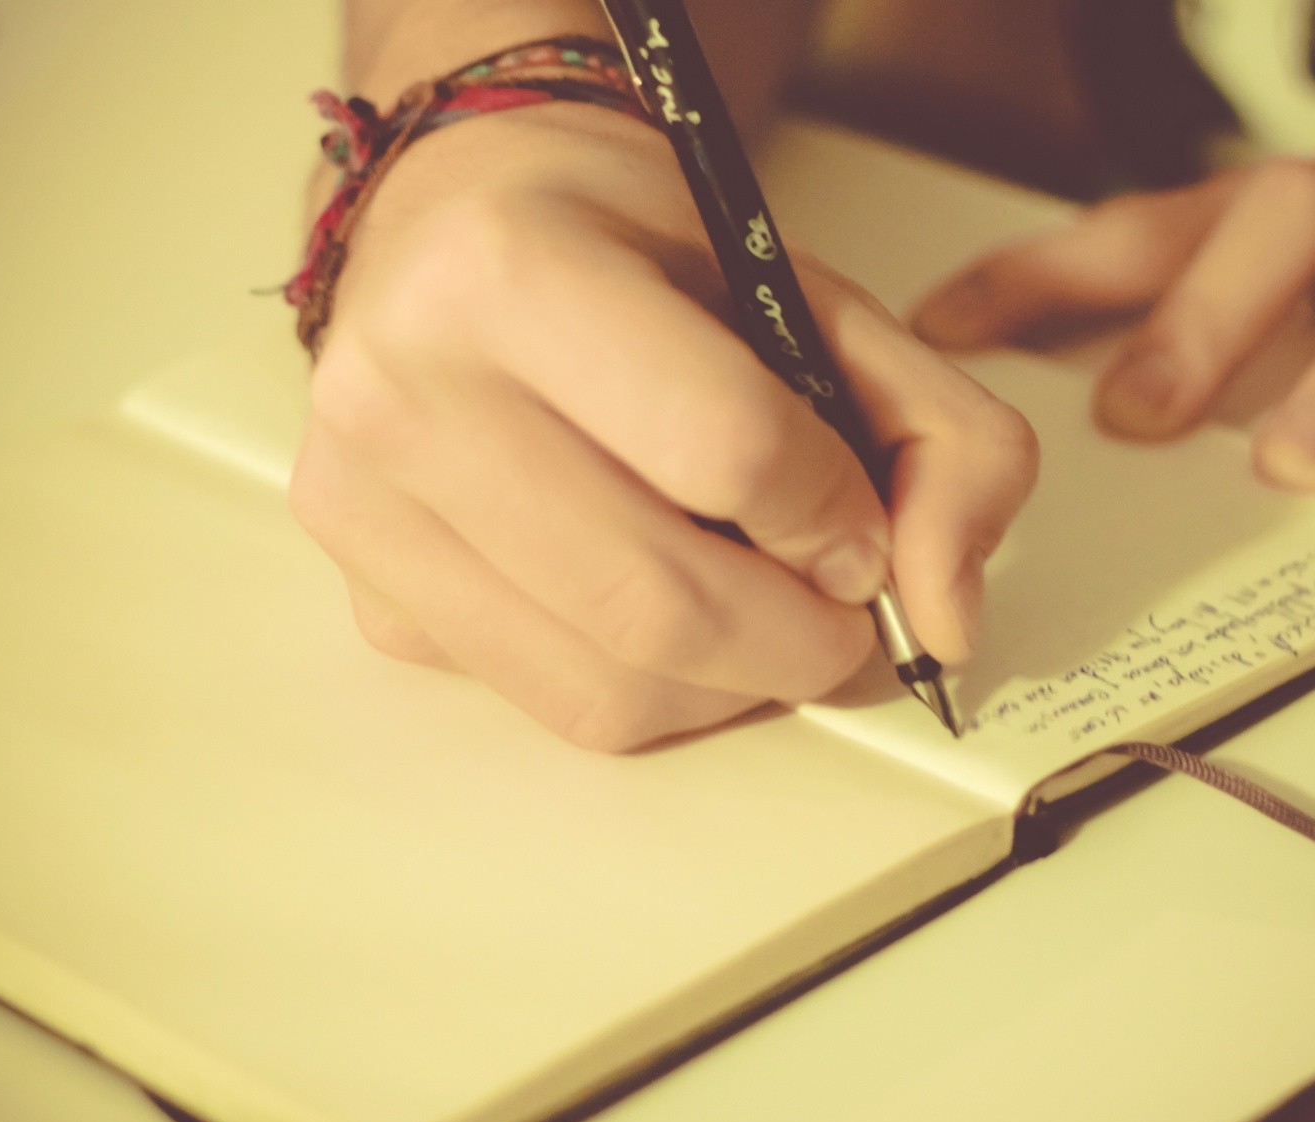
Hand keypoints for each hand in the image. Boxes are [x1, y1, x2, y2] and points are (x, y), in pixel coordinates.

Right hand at [288, 103, 1036, 750]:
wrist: (461, 227)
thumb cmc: (628, 250)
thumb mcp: (812, 291)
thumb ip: (940, 433)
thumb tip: (947, 616)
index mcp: (511, 271)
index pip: (724, 448)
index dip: (834, 514)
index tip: (858, 525)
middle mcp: (406, 391)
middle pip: (657, 604)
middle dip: (797, 641)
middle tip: (839, 615)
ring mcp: (367, 505)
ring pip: (604, 689)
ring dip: (731, 683)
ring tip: (761, 613)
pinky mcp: (369, 593)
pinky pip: (548, 702)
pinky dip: (648, 686)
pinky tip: (661, 605)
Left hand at [912, 139, 1314, 510]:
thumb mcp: (1294, 259)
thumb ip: (1170, 302)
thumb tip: (1007, 371)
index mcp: (1309, 213)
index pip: (1157, 226)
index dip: (1047, 273)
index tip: (945, 334)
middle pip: (1303, 222)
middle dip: (1214, 314)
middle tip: (1140, 413)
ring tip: (1300, 460)